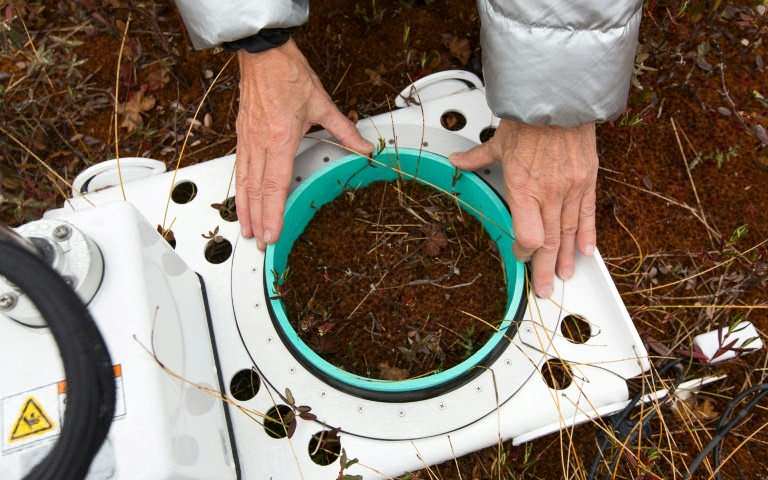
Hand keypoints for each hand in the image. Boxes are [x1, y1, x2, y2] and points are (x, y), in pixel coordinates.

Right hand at [236, 39, 372, 248]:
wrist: (263, 54)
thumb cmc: (288, 74)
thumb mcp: (322, 104)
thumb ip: (345, 130)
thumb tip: (365, 147)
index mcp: (281, 138)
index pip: (276, 184)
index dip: (273, 212)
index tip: (272, 233)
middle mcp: (260, 142)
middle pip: (257, 190)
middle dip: (258, 219)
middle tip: (259, 242)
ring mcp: (248, 139)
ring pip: (244, 182)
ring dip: (245, 208)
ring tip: (246, 229)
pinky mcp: (241, 134)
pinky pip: (239, 168)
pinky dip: (239, 189)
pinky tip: (241, 200)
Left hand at [450, 119, 597, 297]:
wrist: (560, 99)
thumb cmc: (529, 120)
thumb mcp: (498, 141)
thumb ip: (477, 158)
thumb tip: (456, 162)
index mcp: (523, 188)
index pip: (526, 236)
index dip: (523, 252)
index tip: (520, 255)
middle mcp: (548, 193)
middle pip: (549, 242)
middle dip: (546, 269)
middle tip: (545, 289)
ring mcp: (570, 188)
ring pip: (568, 233)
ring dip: (567, 258)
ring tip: (566, 276)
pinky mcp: (587, 180)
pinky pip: (587, 214)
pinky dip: (586, 234)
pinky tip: (585, 251)